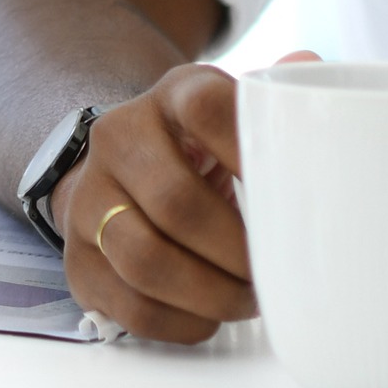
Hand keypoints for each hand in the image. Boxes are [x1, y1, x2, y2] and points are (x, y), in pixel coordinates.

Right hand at [60, 60, 265, 341]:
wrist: (118, 174)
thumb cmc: (199, 150)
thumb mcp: (232, 112)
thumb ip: (274, 94)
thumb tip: (310, 64)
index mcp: (170, 97)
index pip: (206, 109)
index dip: (251, 152)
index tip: (292, 193)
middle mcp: (117, 140)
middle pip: (176, 204)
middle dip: (236, 252)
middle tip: (274, 273)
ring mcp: (88, 202)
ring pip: (145, 261)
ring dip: (210, 294)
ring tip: (246, 299)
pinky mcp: (77, 261)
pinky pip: (128, 306)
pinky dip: (180, 323)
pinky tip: (208, 316)